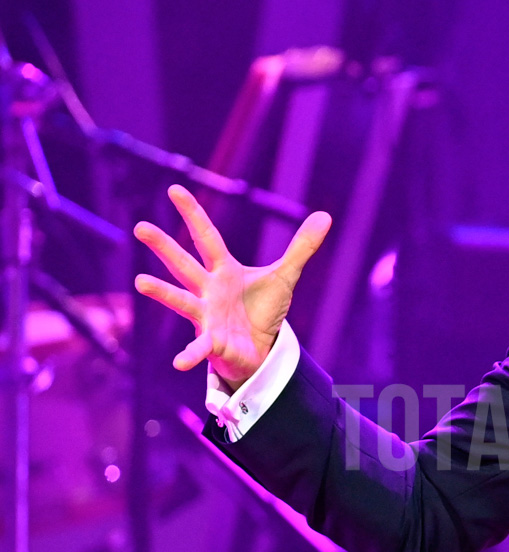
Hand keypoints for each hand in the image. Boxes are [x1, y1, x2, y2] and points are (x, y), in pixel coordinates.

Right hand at [133, 185, 331, 389]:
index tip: (174, 189)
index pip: (206, 237)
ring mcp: (207, 316)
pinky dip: (190, 355)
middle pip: (184, 264)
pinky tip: (179, 362)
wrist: (259, 348)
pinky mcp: (213, 342)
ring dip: (163, 292)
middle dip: (164, 246)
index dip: (193, 214)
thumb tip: (325, 215)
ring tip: (141, 282)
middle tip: (140, 226)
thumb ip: (301, 247)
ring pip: (182, 301)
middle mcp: (208, 289)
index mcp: (223, 270)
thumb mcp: (285, 276)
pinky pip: (200, 348)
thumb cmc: (262, 309)